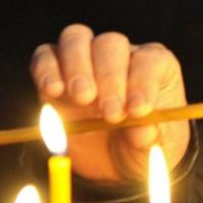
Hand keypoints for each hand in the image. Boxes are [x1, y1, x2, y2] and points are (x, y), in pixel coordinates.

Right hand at [31, 24, 188, 181]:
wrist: (110, 164)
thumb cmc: (140, 148)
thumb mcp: (153, 150)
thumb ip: (151, 139)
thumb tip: (144, 131)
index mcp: (157, 68)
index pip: (151, 61)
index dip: (144, 82)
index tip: (137, 111)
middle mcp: (121, 55)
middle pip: (111, 45)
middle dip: (110, 79)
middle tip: (110, 114)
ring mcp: (85, 58)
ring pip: (77, 38)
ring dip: (78, 67)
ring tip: (82, 98)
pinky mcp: (54, 71)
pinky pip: (45, 56)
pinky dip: (46, 69)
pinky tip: (53, 91)